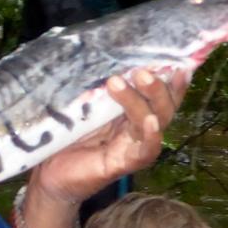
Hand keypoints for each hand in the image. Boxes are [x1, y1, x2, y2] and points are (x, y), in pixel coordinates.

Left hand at [33, 68, 188, 205]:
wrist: (50, 173)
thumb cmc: (67, 136)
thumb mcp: (83, 106)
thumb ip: (97, 88)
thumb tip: (100, 54)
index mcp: (130, 111)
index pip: (157, 92)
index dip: (170, 77)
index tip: (176, 60)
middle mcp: (137, 127)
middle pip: (162, 105)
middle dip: (156, 87)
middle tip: (140, 71)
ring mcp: (134, 146)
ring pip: (153, 121)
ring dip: (140, 102)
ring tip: (118, 82)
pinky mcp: (124, 164)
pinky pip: (145, 150)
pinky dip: (150, 136)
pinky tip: (149, 122)